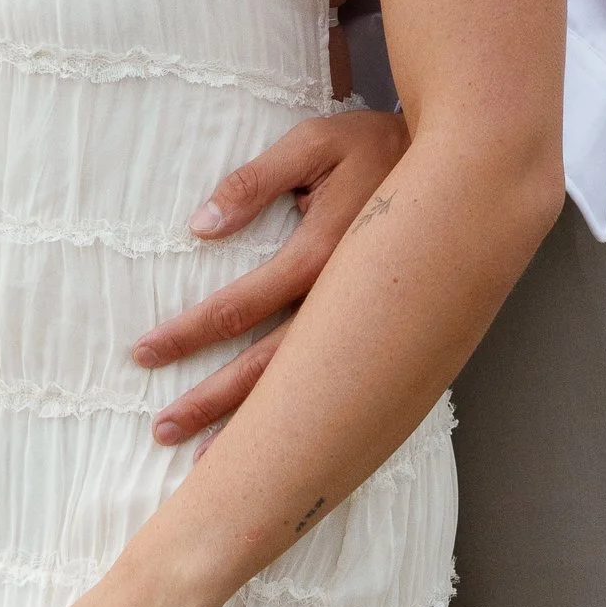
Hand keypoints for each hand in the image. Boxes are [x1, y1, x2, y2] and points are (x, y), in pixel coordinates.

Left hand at [132, 109, 407, 445]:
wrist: (461, 169)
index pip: (240, 307)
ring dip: (254, 424)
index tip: (144, 352)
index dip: (189, 332)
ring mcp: (366, 326)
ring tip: (206, 461)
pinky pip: (339, 385)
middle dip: (212, 402)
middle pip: (269, 369)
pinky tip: (285, 446)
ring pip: (305, 390)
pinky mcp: (383, 333)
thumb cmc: (373, 148)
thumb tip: (201, 226)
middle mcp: (343, 305)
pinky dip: (308, 420)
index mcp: (321, 256)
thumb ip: (254, 182)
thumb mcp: (312, 145)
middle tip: (162, 430)